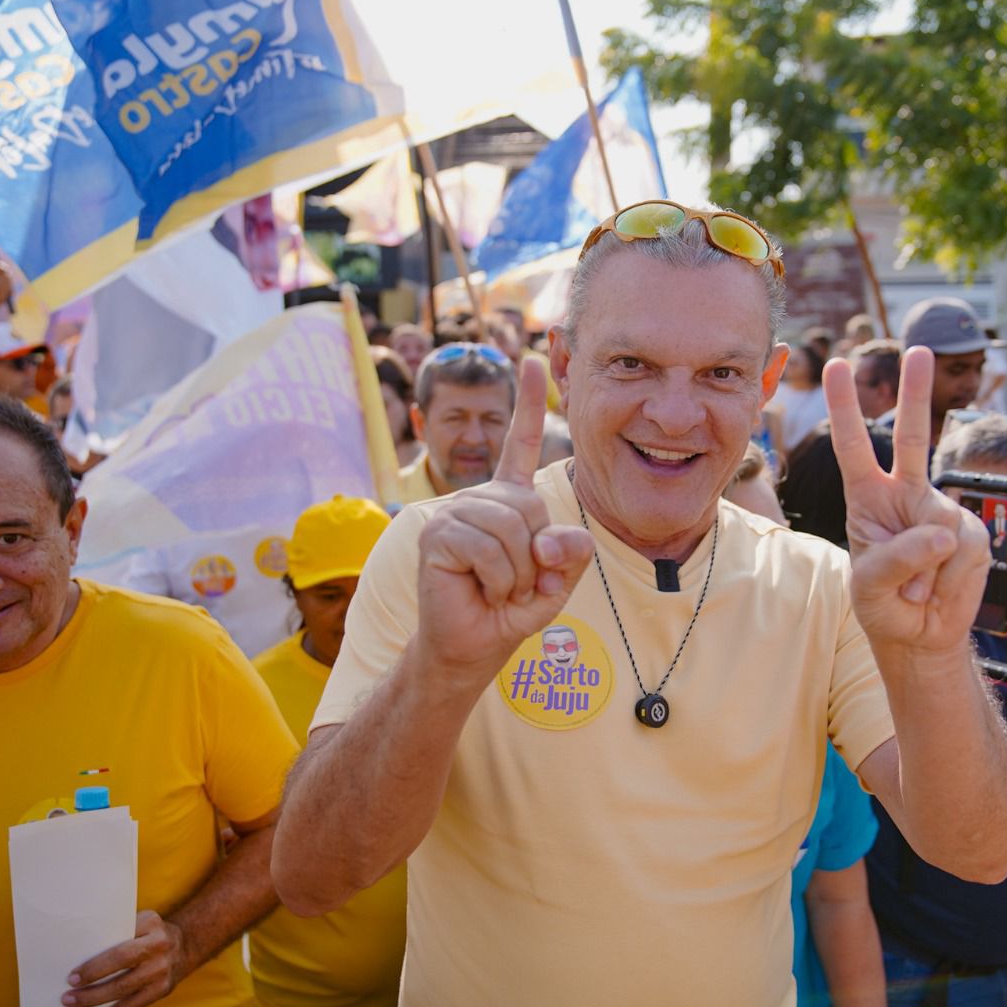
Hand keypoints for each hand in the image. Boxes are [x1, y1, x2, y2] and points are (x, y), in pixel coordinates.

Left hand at [63, 909, 185, 1006]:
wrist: (184, 946)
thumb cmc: (148, 935)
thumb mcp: (140, 923)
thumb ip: (117, 932)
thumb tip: (77, 952)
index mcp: (150, 923)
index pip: (119, 941)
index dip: (95, 963)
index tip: (72, 975)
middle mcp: (160, 945)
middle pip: (121, 964)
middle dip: (92, 979)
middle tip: (67, 992)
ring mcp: (162, 969)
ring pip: (123, 988)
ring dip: (94, 999)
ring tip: (72, 1004)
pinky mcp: (162, 990)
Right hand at [416, 357, 594, 676]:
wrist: (471, 646)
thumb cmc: (510, 610)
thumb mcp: (556, 582)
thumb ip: (570, 555)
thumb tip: (556, 537)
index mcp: (508, 500)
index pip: (519, 444)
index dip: (528, 402)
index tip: (536, 359)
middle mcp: (479, 498)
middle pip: (533, 506)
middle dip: (537, 557)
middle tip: (517, 583)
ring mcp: (454, 512)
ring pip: (512, 528)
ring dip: (518, 573)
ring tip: (498, 588)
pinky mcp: (437, 534)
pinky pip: (488, 548)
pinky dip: (498, 579)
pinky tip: (480, 590)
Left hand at [824, 347, 990, 650]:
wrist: (921, 635)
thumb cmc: (885, 605)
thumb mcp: (870, 586)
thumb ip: (898, 559)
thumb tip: (944, 535)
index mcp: (867, 498)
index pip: (852, 447)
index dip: (845, 408)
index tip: (838, 366)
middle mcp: (905, 495)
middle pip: (913, 437)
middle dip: (916, 392)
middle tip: (919, 350)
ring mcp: (941, 511)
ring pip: (941, 524)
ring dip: (928, 570)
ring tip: (918, 588)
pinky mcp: (971, 533)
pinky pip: (964, 550)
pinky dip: (951, 577)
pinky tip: (942, 586)